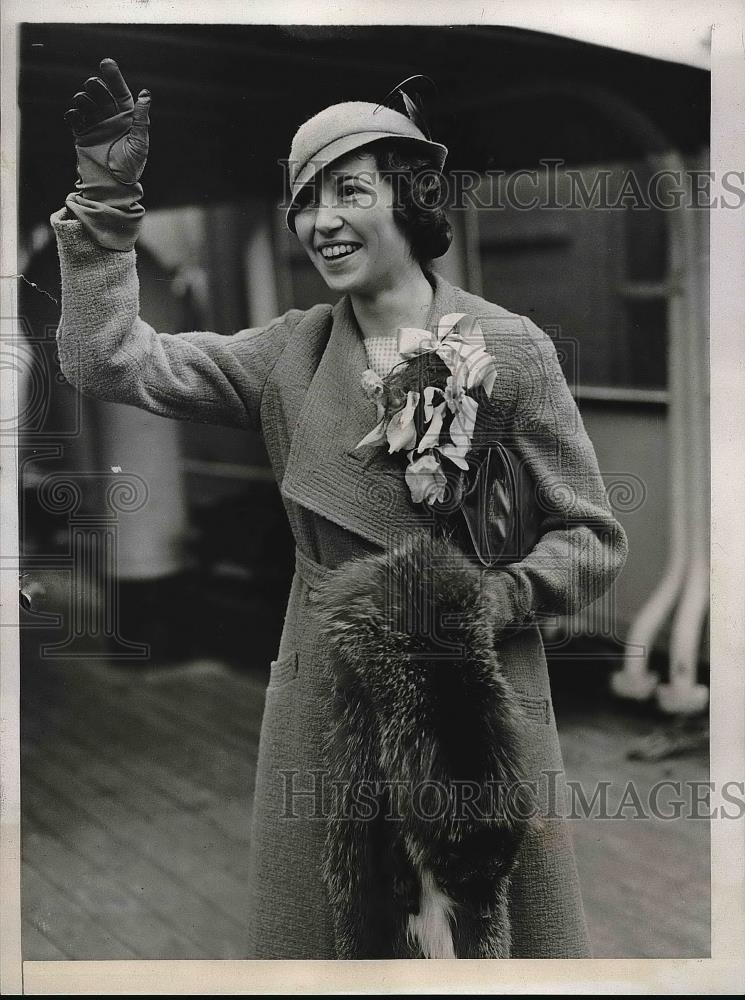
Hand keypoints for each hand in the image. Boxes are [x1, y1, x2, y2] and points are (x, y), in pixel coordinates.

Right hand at [63, 58, 149, 250]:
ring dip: (84, 99)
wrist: (112, 186)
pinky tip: (75, 116)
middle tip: (94, 86)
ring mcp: (95, 125)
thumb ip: (141, 120)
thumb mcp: (139, 144)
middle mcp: (110, 118)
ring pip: (86, 102)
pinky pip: (74, 118)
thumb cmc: (130, 167)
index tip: (106, 62)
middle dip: (96, 86)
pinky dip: (73, 114)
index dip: (114, 77)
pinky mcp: (82, 134)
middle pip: (101, 93)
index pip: (120, 92)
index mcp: (127, 118)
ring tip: (84, 102)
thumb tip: (146, 94)